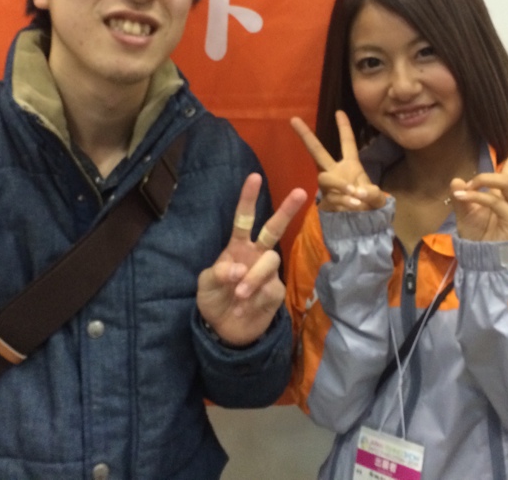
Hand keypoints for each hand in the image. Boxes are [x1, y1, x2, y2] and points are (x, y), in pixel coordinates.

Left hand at [196, 173, 307, 346]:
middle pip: (273, 229)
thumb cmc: (215, 300)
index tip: (254, 177)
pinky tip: (245, 308)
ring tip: (240, 295)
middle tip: (301, 192)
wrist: (225, 330)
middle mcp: (256, 255)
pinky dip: (255, 298)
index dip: (248, 198)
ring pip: (271, 260)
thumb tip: (240, 269)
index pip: (244, 219)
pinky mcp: (276, 291)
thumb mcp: (206, 285)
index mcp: (237, 247)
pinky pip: (271, 287)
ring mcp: (268, 273)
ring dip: (254, 277)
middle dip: (286, 210)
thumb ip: (218, 273)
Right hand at [290, 111, 386, 212]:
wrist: (362, 224)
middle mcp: (336, 171)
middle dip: (306, 136)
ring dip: (339, 185)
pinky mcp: (325, 200)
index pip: (347, 143)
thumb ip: (372, 194)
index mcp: (351, 165)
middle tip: (294, 120)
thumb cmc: (369, 204)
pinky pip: (330, 197)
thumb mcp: (377, 198)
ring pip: (325, 178)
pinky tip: (353, 207)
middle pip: (318, 152)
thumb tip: (358, 192)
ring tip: (355, 197)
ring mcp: (328, 186)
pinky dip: (343, 201)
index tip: (339, 111)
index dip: (344, 128)